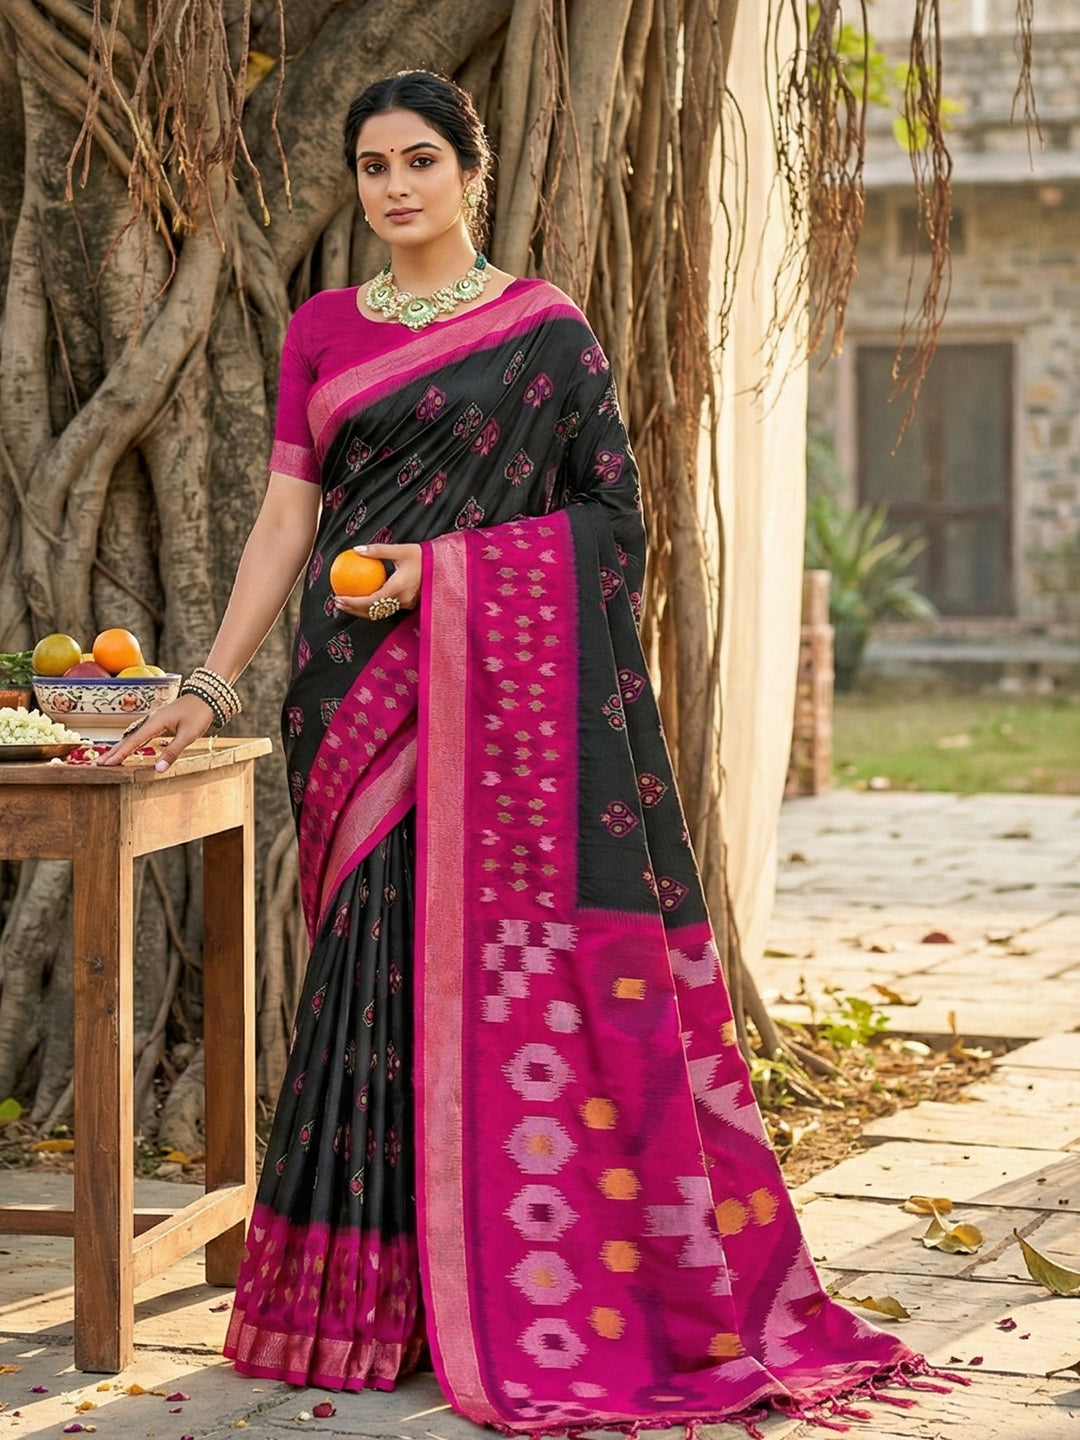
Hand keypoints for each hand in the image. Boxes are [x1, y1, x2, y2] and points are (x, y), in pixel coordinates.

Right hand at [99, 693, 214, 772]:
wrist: (207, 697)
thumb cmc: (198, 714)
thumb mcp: (188, 735)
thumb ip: (172, 752)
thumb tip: (157, 770)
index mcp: (154, 723)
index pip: (133, 741)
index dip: (119, 754)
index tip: (106, 764)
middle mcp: (150, 721)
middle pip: (128, 738)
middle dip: (113, 752)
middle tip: (97, 764)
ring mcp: (153, 721)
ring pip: (133, 736)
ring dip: (120, 748)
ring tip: (108, 759)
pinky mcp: (158, 723)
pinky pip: (140, 735)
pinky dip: (131, 743)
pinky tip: (127, 750)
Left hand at [333, 543, 421, 618]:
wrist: (445, 566)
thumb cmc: (422, 555)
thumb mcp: (400, 550)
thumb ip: (377, 550)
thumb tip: (356, 550)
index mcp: (398, 588)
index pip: (370, 601)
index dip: (353, 603)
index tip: (338, 598)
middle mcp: (402, 600)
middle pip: (372, 612)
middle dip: (353, 609)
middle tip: (337, 602)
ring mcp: (406, 604)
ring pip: (379, 613)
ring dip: (362, 611)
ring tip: (348, 603)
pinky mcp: (409, 604)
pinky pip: (387, 608)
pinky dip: (373, 606)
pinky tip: (365, 597)